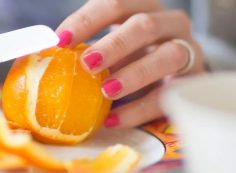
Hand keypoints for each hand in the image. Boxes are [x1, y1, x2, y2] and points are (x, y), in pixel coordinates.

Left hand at [56, 0, 205, 127]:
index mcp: (144, 7)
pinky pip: (170, 95)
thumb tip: (51, 57)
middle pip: (144, 25)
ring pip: (166, 56)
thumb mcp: (115, 45)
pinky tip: (114, 119)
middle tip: (88, 63)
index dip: (87, 19)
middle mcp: (170, 23)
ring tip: (106, 91)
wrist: (175, 71)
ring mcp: (188, 50)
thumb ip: (91, 47)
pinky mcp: (194, 81)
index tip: (60, 40)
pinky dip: (140, 109)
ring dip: (134, 74)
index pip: (116, 4)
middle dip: (114, 45)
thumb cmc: (136, 54)